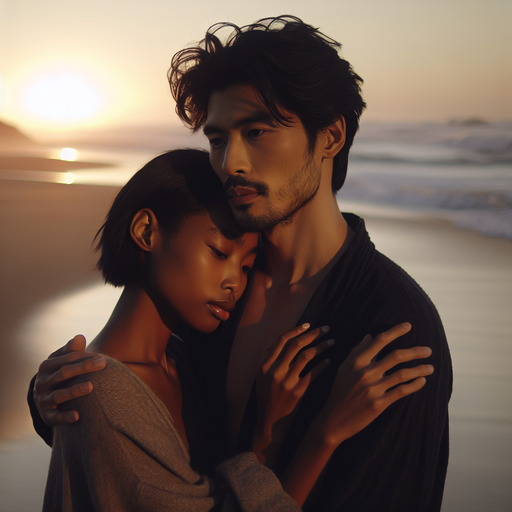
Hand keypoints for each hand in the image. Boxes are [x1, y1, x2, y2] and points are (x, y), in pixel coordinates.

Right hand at [33, 335, 105, 426]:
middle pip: (64, 373)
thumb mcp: (63, 361)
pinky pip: (55, 417)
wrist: (46, 399)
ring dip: (74, 391)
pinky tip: (78, 416)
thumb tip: (80, 337)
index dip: (85, 357)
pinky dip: (65, 417)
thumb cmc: (61, 375)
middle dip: (84, 367)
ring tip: (91, 386)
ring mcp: (43, 400)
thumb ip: (72, 350)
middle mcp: (42, 382)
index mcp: (47, 366)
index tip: (102, 357)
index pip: (67, 359)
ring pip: (59, 395)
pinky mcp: (46, 416)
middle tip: (103, 363)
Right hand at [254, 323, 332, 464]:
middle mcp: (275, 371)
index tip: (309, 324)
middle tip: (326, 328)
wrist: (270, 423)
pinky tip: (329, 361)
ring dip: (321, 346)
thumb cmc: (267, 398)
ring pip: (307, 356)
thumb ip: (269, 359)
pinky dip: (322, 365)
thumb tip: (277, 342)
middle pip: (297, 345)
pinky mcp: (298, 392)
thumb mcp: (262, 378)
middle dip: (313, 334)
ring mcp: (286, 382)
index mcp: (265, 365)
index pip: (281, 340)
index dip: (296, 330)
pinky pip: (313, 373)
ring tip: (332, 342)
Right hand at [313, 322, 432, 447]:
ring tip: (430, 367)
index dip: (395, 331)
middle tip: (428, 350)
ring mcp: (373, 389)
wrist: (333, 419)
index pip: (379, 341)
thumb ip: (356, 352)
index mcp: (356, 362)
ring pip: (402, 374)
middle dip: (415, 351)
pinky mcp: (379, 404)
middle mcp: (366, 373)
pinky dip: (414, 385)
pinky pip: (401, 391)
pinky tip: (422, 381)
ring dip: (419, 369)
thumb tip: (368, 337)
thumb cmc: (339, 392)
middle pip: (396, 356)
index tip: (408, 326)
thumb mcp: (343, 369)